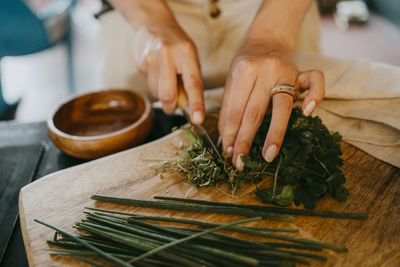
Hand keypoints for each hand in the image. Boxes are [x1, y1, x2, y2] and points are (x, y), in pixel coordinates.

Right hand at [134, 22, 204, 123]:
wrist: (154, 24)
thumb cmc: (177, 44)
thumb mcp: (191, 57)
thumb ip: (191, 80)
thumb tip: (189, 107)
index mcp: (186, 54)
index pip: (193, 84)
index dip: (195, 104)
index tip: (197, 119)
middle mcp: (168, 55)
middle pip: (168, 94)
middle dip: (171, 106)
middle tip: (174, 106)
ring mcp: (151, 59)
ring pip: (157, 93)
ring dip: (163, 95)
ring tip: (167, 80)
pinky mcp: (140, 64)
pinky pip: (148, 85)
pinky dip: (155, 85)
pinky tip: (157, 72)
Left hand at [218, 43, 324, 168]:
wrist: (266, 39)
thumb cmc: (246, 65)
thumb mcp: (232, 79)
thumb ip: (230, 106)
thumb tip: (226, 141)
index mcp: (243, 70)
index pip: (234, 108)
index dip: (230, 132)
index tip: (227, 152)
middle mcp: (264, 70)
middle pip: (254, 112)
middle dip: (245, 140)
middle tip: (240, 162)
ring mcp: (286, 71)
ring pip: (281, 107)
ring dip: (273, 135)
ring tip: (267, 156)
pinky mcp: (302, 72)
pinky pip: (315, 82)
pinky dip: (314, 97)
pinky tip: (306, 113)